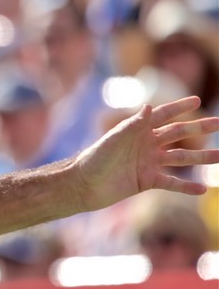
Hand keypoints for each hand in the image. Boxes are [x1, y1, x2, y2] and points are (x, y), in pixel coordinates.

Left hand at [75, 96, 218, 210]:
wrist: (84, 185)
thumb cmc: (95, 158)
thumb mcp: (114, 139)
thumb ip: (133, 124)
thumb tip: (148, 105)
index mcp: (137, 130)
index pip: (162, 115)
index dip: (178, 107)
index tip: (196, 100)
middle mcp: (146, 145)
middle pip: (178, 134)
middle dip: (198, 129)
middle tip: (218, 124)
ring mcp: (148, 163)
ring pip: (180, 158)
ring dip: (200, 157)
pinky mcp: (147, 181)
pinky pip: (172, 182)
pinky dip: (186, 186)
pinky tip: (203, 188)